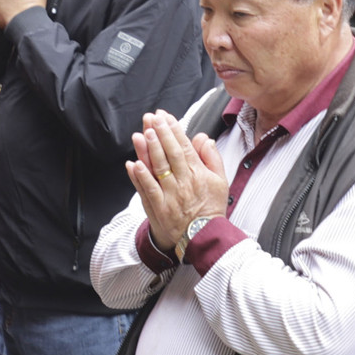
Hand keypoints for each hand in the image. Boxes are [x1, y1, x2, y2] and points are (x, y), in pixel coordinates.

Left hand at [125, 111, 228, 256]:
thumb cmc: (210, 208)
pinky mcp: (159, 208)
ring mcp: (170, 196)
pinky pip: (148, 190)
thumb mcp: (220, 181)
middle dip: (160, 134)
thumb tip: (203, 138)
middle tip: (152, 119)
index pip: (185, 147)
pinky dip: (140, 177)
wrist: (204, 237)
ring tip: (142, 134)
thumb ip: (212, 157)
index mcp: (198, 174)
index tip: (166, 117)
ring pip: (158, 168)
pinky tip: (133, 163)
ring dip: (149, 150)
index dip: (174, 130)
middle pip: (170, 154)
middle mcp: (184, 182)